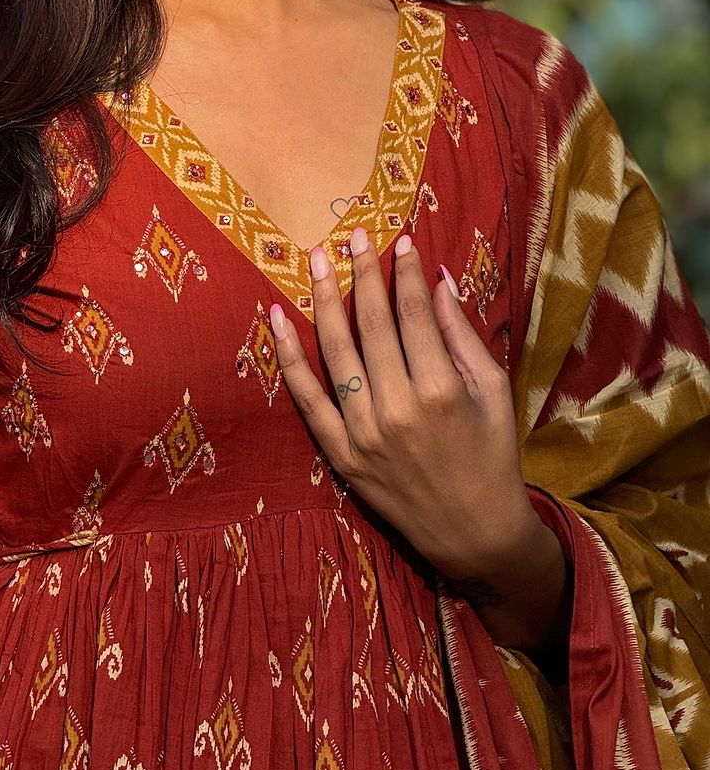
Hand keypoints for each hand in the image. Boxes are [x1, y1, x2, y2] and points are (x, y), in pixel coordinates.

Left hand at [270, 228, 536, 580]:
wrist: (475, 534)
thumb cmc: (492, 455)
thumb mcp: (493, 391)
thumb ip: (460, 334)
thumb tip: (436, 278)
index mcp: (441, 390)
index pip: (413, 314)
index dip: (404, 273)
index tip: (398, 241)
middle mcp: (397, 408)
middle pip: (370, 324)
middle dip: (360, 273)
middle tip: (350, 235)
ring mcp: (363, 433)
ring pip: (334, 351)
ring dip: (322, 299)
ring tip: (314, 258)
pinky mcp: (341, 455)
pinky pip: (307, 398)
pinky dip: (288, 357)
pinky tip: (276, 318)